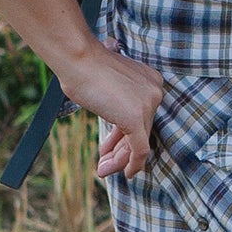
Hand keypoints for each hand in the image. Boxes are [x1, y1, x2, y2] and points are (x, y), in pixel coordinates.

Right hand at [55, 37, 164, 178]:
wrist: (77, 58)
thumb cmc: (82, 65)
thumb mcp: (106, 83)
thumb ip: (117, 99)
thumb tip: (113, 113)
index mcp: (150, 80)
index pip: (141, 115)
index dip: (124, 133)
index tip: (111, 145)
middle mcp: (155, 92)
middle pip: (141, 129)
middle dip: (121, 149)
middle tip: (105, 161)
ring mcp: (147, 105)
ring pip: (139, 142)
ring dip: (121, 159)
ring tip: (104, 170)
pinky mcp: (136, 118)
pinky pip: (139, 149)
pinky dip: (133, 164)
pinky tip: (126, 173)